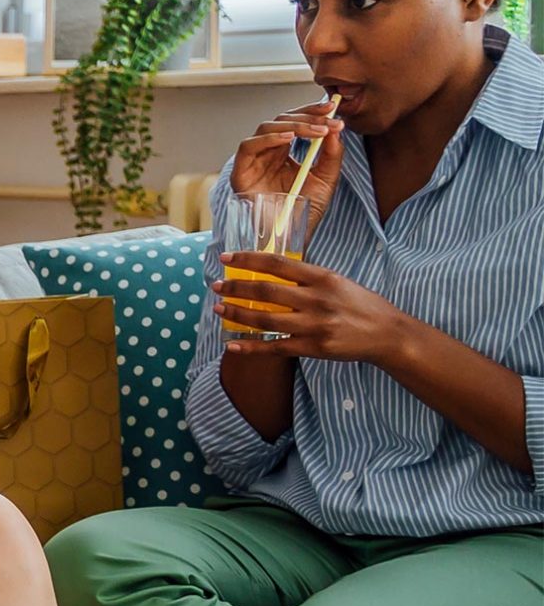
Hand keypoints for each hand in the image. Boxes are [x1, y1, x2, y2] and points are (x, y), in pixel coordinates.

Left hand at [216, 253, 405, 362]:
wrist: (387, 334)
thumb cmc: (360, 304)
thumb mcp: (337, 281)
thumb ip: (306, 277)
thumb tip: (269, 270)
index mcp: (322, 278)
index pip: (278, 263)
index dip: (248, 259)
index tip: (227, 257)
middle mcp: (317, 300)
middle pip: (266, 291)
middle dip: (236, 288)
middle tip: (217, 285)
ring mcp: (315, 326)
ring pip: (266, 320)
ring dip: (237, 314)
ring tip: (218, 308)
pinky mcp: (314, 348)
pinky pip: (275, 347)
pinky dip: (251, 347)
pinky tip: (232, 344)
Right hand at [229, 100, 344, 223]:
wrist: (290, 238)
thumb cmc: (304, 211)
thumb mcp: (326, 179)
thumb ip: (332, 155)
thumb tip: (335, 128)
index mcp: (284, 153)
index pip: (295, 123)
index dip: (312, 112)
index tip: (333, 108)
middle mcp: (267, 153)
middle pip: (280, 120)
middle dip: (306, 115)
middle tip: (328, 116)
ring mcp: (253, 161)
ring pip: (265, 128)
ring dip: (292, 124)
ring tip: (316, 130)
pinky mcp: (240, 172)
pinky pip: (248, 146)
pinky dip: (268, 138)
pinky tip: (289, 137)